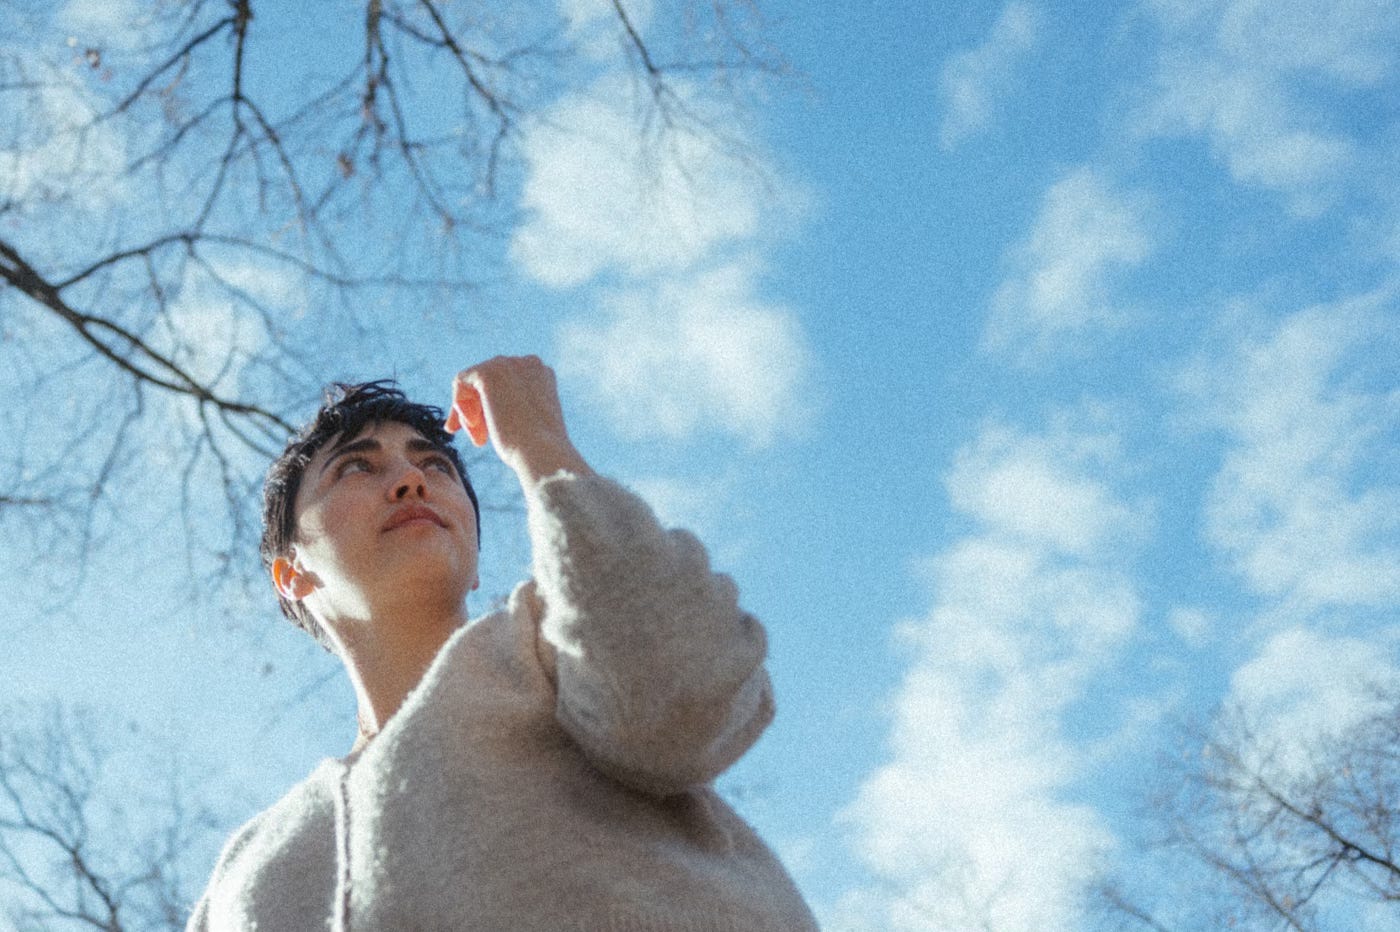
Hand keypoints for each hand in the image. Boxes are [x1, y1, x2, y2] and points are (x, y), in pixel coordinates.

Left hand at [445, 356, 591, 485]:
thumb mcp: (530, 422)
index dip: (493, 406)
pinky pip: (461, 382)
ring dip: (471, 412)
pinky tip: (472, 426)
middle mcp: (527, 362)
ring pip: (473, 383)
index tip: (488, 434)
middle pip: (489, 380)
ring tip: (478, 439)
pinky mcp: (486, 373)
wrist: (542, 452)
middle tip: (479, 440)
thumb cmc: (538, 448)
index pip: (507, 383)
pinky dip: (460, 406)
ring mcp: (507, 365)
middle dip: (480, 409)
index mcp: (542, 373)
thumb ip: (514, 408)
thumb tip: (491, 408)